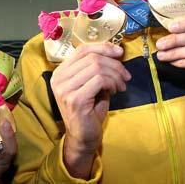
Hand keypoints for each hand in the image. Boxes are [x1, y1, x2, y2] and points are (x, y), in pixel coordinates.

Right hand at [50, 43, 129, 177]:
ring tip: (120, 85)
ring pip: (97, 67)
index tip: (119, 52)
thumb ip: (97, 68)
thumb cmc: (89, 110)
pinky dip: (112, 83)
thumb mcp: (92, 84)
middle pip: (91, 57)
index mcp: (61, 72)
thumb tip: (115, 52)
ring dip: (115, 75)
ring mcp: (65, 89)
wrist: (83, 137)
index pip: (82, 49)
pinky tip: (115, 91)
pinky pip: (99, 80)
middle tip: (125, 75)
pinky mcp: (75, 99)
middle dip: (114, 64)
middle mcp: (59, 78)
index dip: (103, 47)